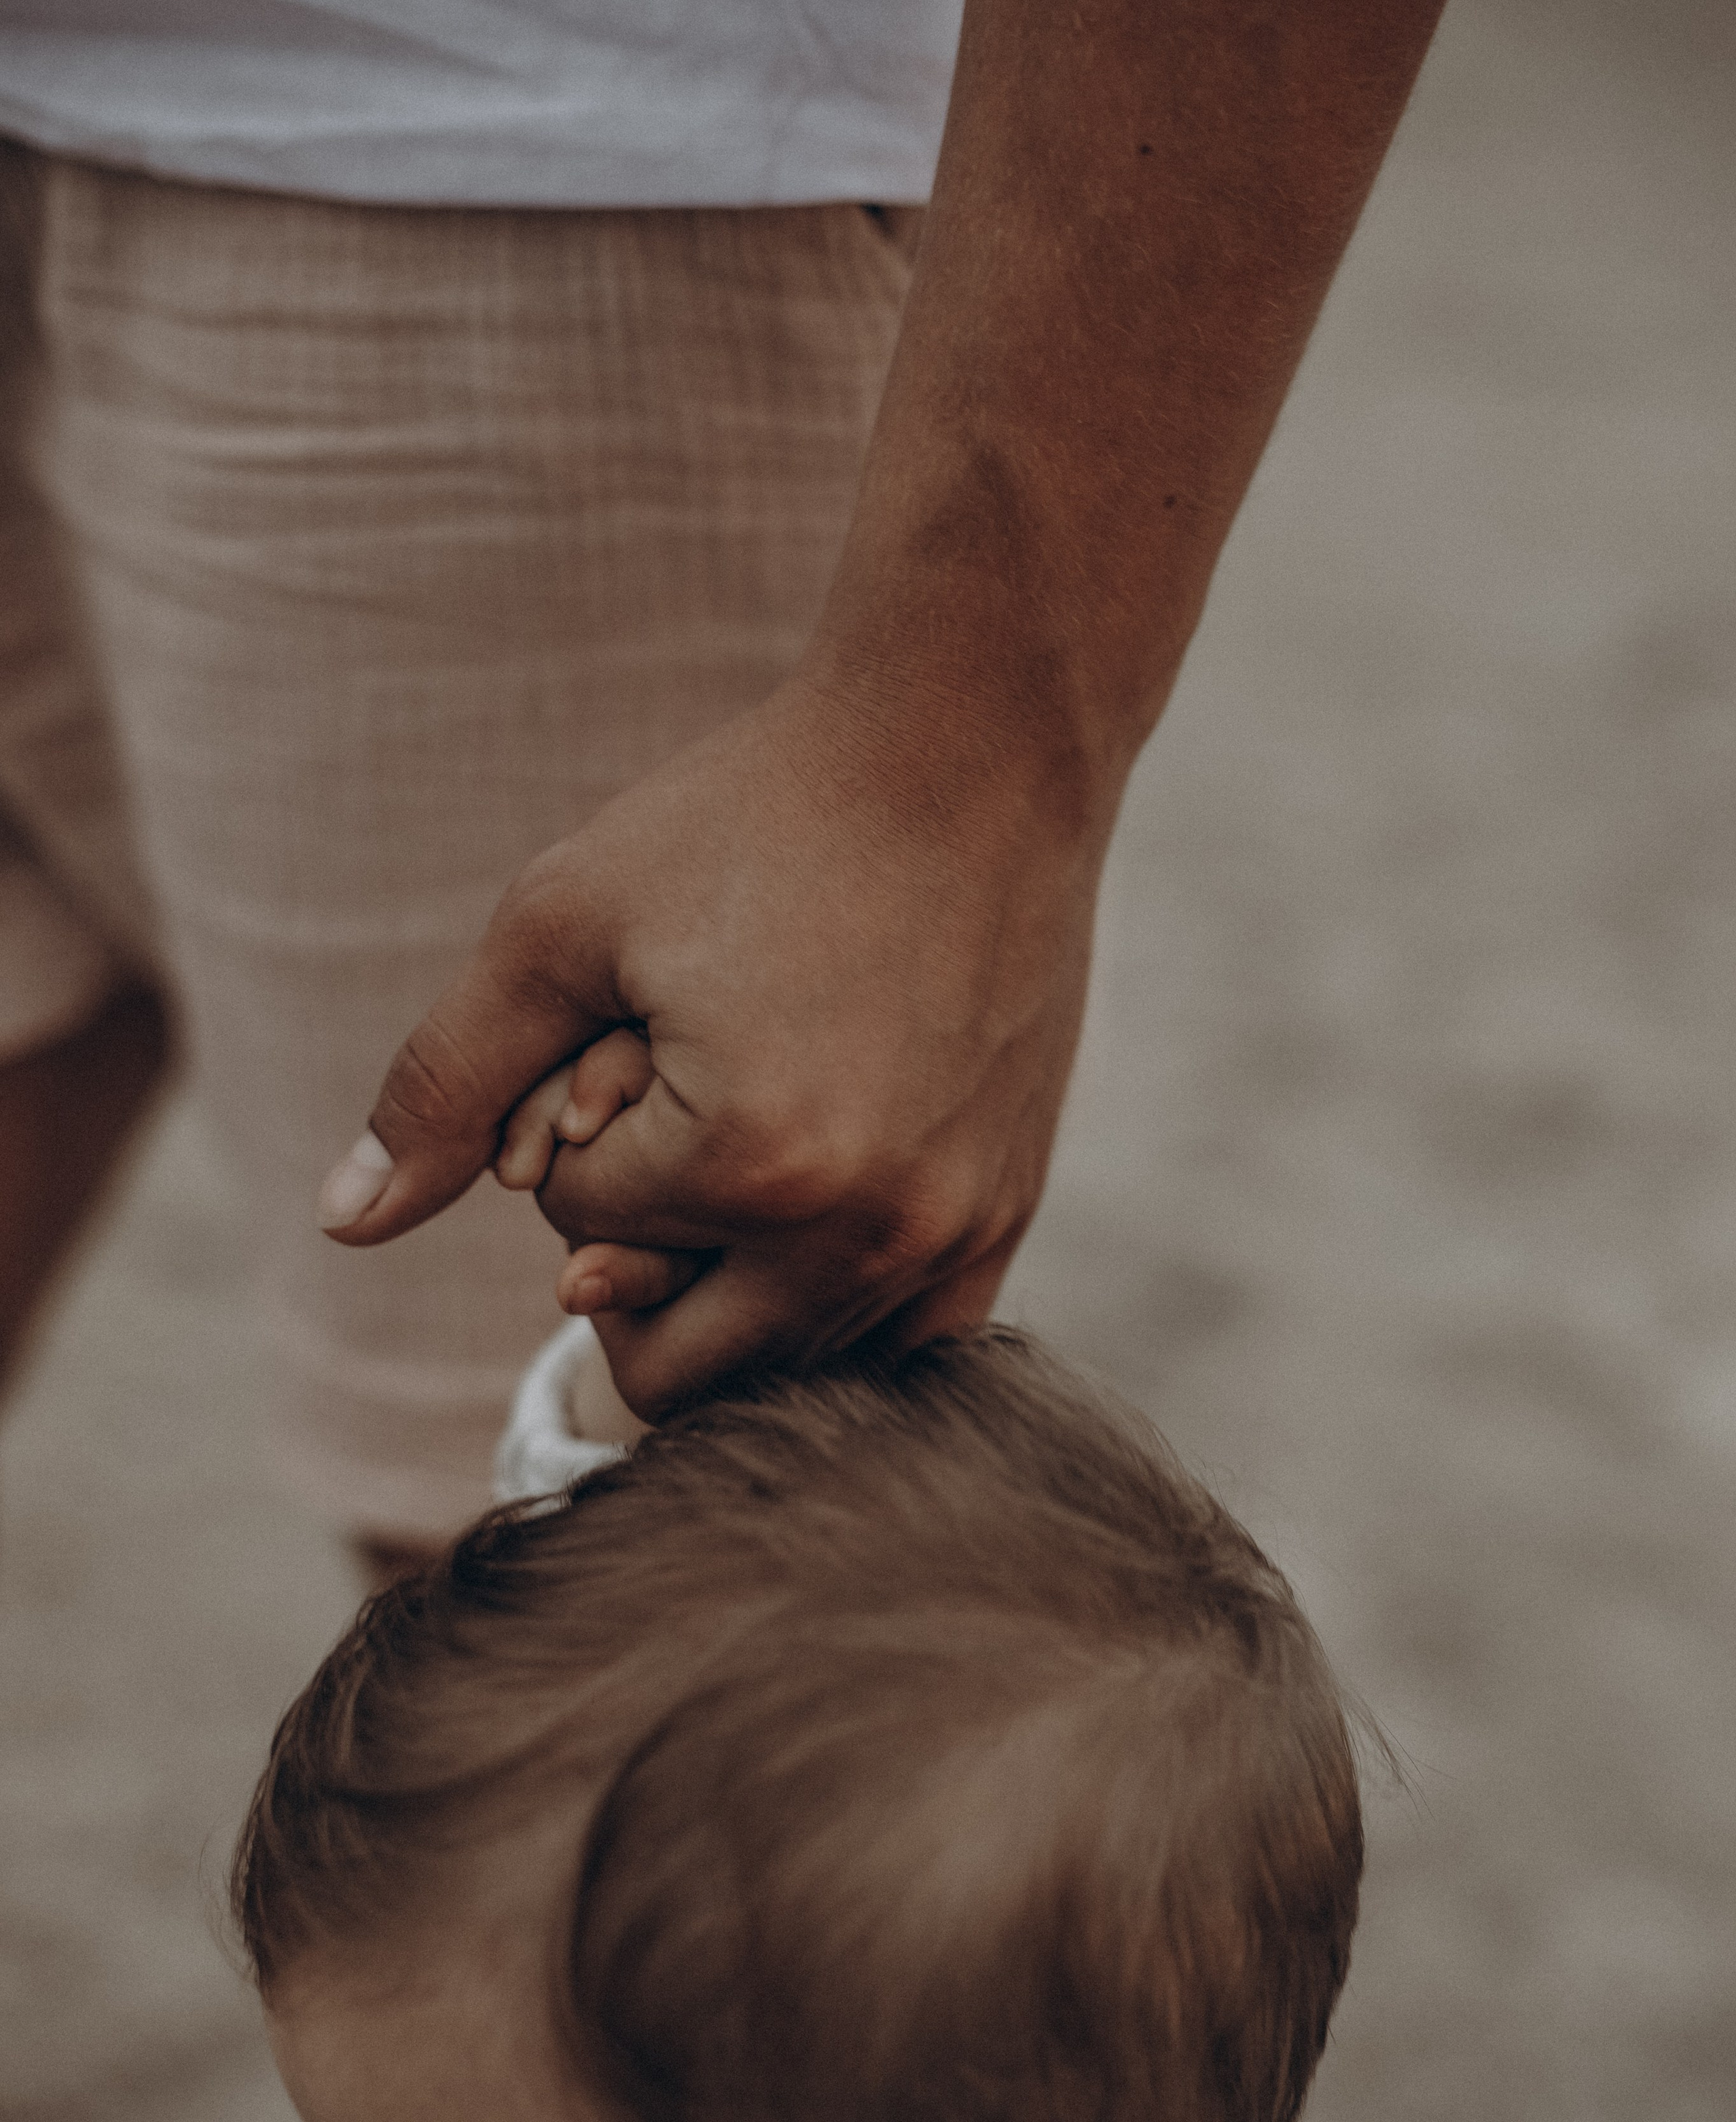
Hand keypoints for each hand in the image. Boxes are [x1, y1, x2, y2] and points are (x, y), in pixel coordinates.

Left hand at [319, 672, 1098, 1415]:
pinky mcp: (1007, 1217)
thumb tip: (342, 1227)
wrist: (973, 749)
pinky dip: (830, 1313)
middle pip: (673, 1361)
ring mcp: (950, 1234)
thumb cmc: (755, 816)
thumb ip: (445, 1085)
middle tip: (647, 1133)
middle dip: (626, 1254)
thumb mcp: (562, 924)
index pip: (578, 1235)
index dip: (570, 1131)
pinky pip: (902, 1353)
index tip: (631, 1022)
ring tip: (735, 1150)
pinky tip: (813, 1215)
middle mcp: (865, 1231)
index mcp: (748, 1163)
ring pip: (781, 1371)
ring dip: (728, 1288)